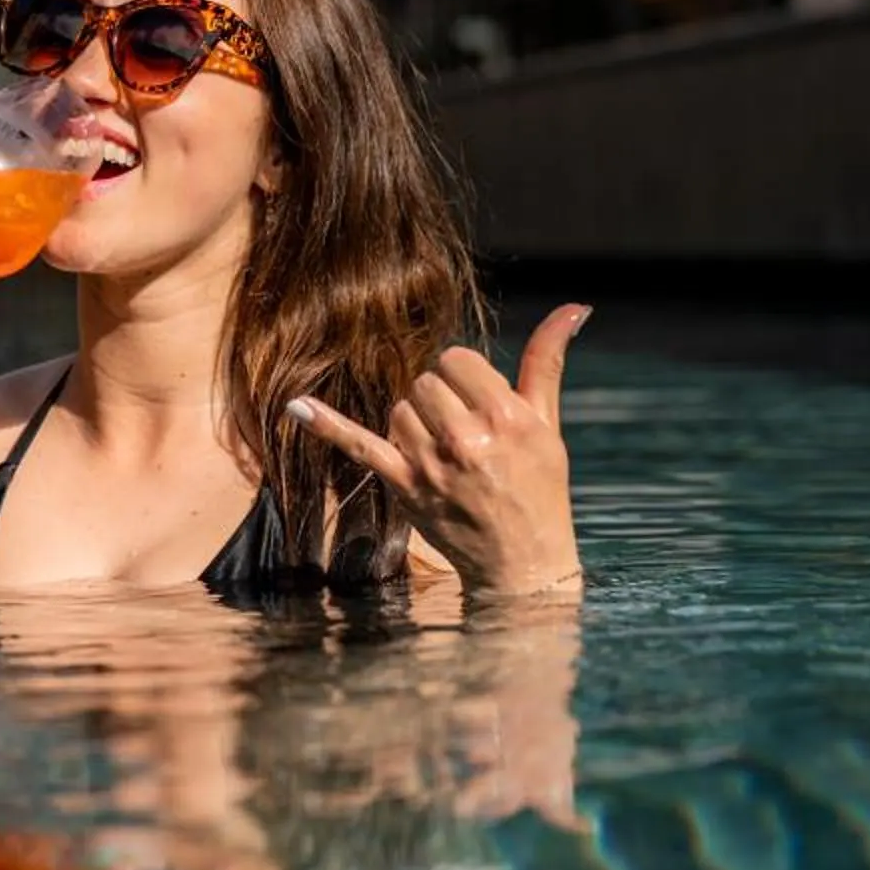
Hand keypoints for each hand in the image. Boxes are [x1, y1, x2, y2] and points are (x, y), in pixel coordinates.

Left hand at [287, 306, 588, 600]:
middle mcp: (466, 439)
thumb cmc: (540, 488)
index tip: (478, 403)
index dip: (464, 377)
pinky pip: (359, 446)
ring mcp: (430, 465)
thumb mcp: (547, 425)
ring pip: (398, 408)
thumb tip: (575, 306)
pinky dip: (326, 425)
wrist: (522, 563)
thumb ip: (547, 362)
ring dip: (415, 422)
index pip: (456, 360)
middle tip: (464, 432)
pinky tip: (295, 404)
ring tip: (444, 451)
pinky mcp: (404, 487)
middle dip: (440, 399)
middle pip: (424, 381)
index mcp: (505, 417)